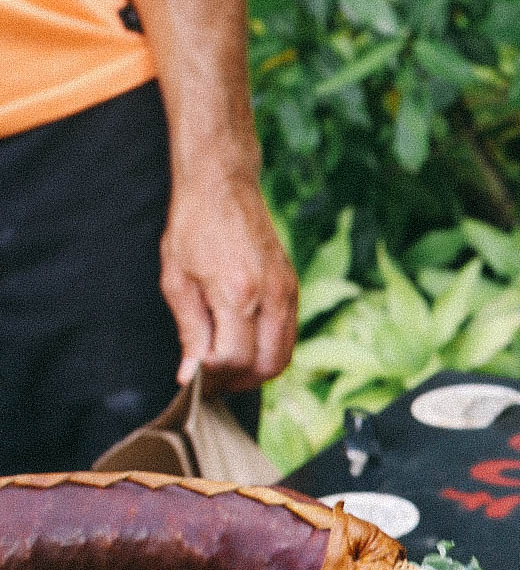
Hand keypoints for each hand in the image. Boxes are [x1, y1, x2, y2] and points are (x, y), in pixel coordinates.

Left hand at [159, 171, 297, 393]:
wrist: (222, 186)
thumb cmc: (193, 226)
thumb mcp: (177, 280)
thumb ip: (189, 331)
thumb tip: (190, 373)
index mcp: (236, 293)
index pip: (233, 358)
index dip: (213, 377)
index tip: (194, 380)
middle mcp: (270, 296)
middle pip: (265, 366)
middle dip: (237, 382)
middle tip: (212, 382)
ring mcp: (286, 293)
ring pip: (282, 356)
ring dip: (255, 372)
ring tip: (227, 369)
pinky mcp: (292, 289)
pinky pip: (287, 336)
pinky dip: (268, 352)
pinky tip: (244, 346)